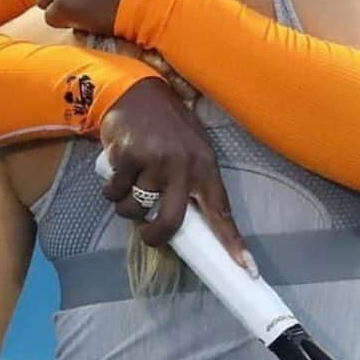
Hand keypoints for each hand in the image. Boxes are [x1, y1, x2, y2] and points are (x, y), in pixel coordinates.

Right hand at [99, 79, 253, 274]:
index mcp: (205, 166)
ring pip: (135, 208)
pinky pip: (115, 192)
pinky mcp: (128, 156)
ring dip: (127, 205)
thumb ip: (192, 181)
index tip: (247, 269)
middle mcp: (183, 166)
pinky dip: (112, 188)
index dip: (233, 242)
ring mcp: (155, 161)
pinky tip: (118, 168)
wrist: (137, 90)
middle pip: (171, 221)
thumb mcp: (191, 149)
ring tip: (130, 182)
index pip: (222, 210)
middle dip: (155, 236)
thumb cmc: (166, 126)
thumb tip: (186, 221)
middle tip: (148, 234)